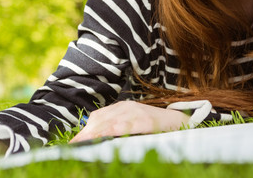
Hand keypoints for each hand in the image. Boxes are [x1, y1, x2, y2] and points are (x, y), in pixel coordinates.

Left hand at [69, 101, 189, 143]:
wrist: (179, 121)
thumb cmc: (154, 126)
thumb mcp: (132, 124)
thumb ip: (117, 128)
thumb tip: (96, 139)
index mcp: (121, 108)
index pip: (98, 117)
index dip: (85, 129)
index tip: (72, 142)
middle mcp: (126, 107)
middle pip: (100, 120)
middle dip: (86, 133)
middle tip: (73, 146)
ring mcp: (135, 112)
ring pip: (110, 122)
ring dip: (95, 133)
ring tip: (83, 144)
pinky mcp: (145, 120)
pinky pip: (126, 125)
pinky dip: (114, 131)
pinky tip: (104, 137)